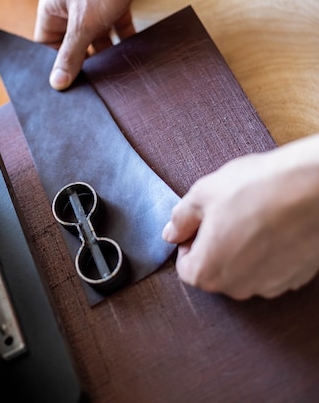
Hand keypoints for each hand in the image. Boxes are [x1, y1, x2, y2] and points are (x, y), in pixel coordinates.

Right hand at [34, 0, 192, 89]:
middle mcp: (70, 7)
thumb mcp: (84, 24)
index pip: (47, 44)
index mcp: (52, 9)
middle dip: (86, 60)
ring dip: (108, 52)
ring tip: (117, 72)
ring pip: (98, 36)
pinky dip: (125, 39)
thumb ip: (71, 54)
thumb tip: (57, 83)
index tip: (73, 82)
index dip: (58, 62)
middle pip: (75, 42)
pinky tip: (134, 54)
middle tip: (98, 83)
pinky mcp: (116, 1)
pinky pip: (117, 27)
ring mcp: (94, 4)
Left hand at [162, 135, 318, 298]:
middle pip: (216, 271)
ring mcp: (270, 286)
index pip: (186, 267)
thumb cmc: (254, 189)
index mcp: (208, 272)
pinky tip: (274, 224)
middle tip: (226, 213)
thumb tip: (172, 232)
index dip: (189, 240)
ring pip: (245, 270)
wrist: (310, 190)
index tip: (200, 221)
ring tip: (253, 214)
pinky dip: (270, 250)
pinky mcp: (295, 277)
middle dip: (215, 245)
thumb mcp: (202, 194)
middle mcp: (238, 288)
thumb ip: (181, 218)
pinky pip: (272, 267)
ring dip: (243, 248)